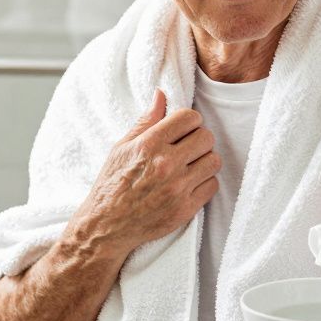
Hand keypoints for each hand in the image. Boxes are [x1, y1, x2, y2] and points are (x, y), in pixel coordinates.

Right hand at [72, 90, 220, 254]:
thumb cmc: (112, 184)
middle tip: (188, 148)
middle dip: (199, 139)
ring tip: (190, 166)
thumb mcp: (122, 147)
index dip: (189, 121)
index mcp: (149, 145)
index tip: (184, 129)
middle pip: (206, 137)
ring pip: (213, 161)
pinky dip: (204, 183)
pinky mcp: (185, 209)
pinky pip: (212, 186)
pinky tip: (190, 184)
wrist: (107, 225)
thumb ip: (146, 121)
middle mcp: (166, 164)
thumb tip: (161, 94)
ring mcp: (177, 188)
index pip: (189, 117)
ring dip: (204, 161)